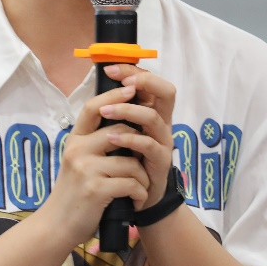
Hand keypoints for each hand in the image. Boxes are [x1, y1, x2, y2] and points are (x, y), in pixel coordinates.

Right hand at [36, 84, 151, 243]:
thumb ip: (96, 144)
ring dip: (142, 178)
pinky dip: (139, 193)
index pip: (92, 108)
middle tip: (144, 162)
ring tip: (138, 189)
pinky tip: (134, 200)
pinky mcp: (96, 189)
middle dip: (140, 147)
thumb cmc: (74, 193)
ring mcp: (86, 169)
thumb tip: (124, 125)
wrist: (57, 225)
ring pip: (131, 161)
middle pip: (120, 131)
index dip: (114, 96)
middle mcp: (77, 150)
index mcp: (74, 140)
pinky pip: (131, 183)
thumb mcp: (79, 162)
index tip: (133, 88)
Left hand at [96, 64, 175, 208]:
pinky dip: (129, 139)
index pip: (151, 82)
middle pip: (166, 92)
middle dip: (144, 82)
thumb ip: (115, 110)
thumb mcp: (120, 131)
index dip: (133, 70)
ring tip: (105, 112)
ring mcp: (163, 142)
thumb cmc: (126, 160)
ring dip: (128, 111)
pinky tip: (112, 137)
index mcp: (153, 111)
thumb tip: (100, 85)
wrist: (135, 196)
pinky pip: (148, 145)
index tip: (110, 69)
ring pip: (153, 118)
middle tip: (121, 83)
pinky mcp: (160, 162)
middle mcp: (162, 123)